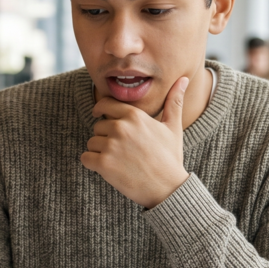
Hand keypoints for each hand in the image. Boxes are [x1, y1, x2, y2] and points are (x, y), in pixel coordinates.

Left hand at [80, 78, 191, 207]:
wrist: (167, 188)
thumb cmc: (170, 158)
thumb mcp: (173, 127)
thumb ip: (174, 101)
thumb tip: (183, 79)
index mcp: (134, 116)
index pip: (105, 104)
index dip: (100, 110)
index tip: (98, 115)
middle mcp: (121, 127)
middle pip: (98, 126)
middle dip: (105, 137)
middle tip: (122, 150)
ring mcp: (111, 146)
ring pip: (92, 142)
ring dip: (100, 152)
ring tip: (119, 161)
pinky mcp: (103, 164)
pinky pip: (85, 158)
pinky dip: (92, 164)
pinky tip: (108, 169)